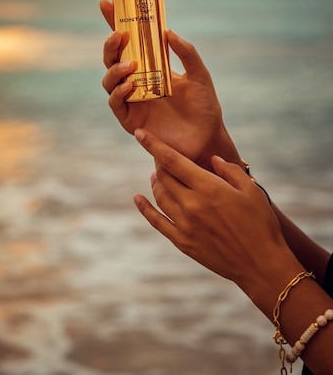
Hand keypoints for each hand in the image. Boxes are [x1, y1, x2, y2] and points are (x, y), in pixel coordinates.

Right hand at [100, 0, 239, 168]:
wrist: (207, 138)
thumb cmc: (204, 107)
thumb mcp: (199, 75)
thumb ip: (186, 53)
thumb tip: (168, 32)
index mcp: (150, 66)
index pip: (128, 42)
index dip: (115, 22)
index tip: (106, 3)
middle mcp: (136, 80)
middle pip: (112, 59)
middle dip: (110, 46)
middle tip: (119, 36)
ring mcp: (132, 100)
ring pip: (109, 80)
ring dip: (115, 69)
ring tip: (131, 66)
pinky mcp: (130, 119)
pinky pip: (115, 103)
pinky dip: (119, 92)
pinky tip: (130, 85)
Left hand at [132, 128, 300, 297]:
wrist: (262, 265)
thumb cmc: (261, 224)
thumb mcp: (251, 191)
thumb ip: (230, 171)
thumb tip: (212, 160)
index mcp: (208, 187)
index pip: (172, 160)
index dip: (153, 145)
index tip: (139, 134)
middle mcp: (192, 204)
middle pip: (164, 177)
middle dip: (159, 164)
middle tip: (161, 158)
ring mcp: (185, 225)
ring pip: (160, 196)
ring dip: (156, 183)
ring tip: (157, 176)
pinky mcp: (183, 242)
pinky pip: (157, 221)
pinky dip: (145, 208)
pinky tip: (138, 199)